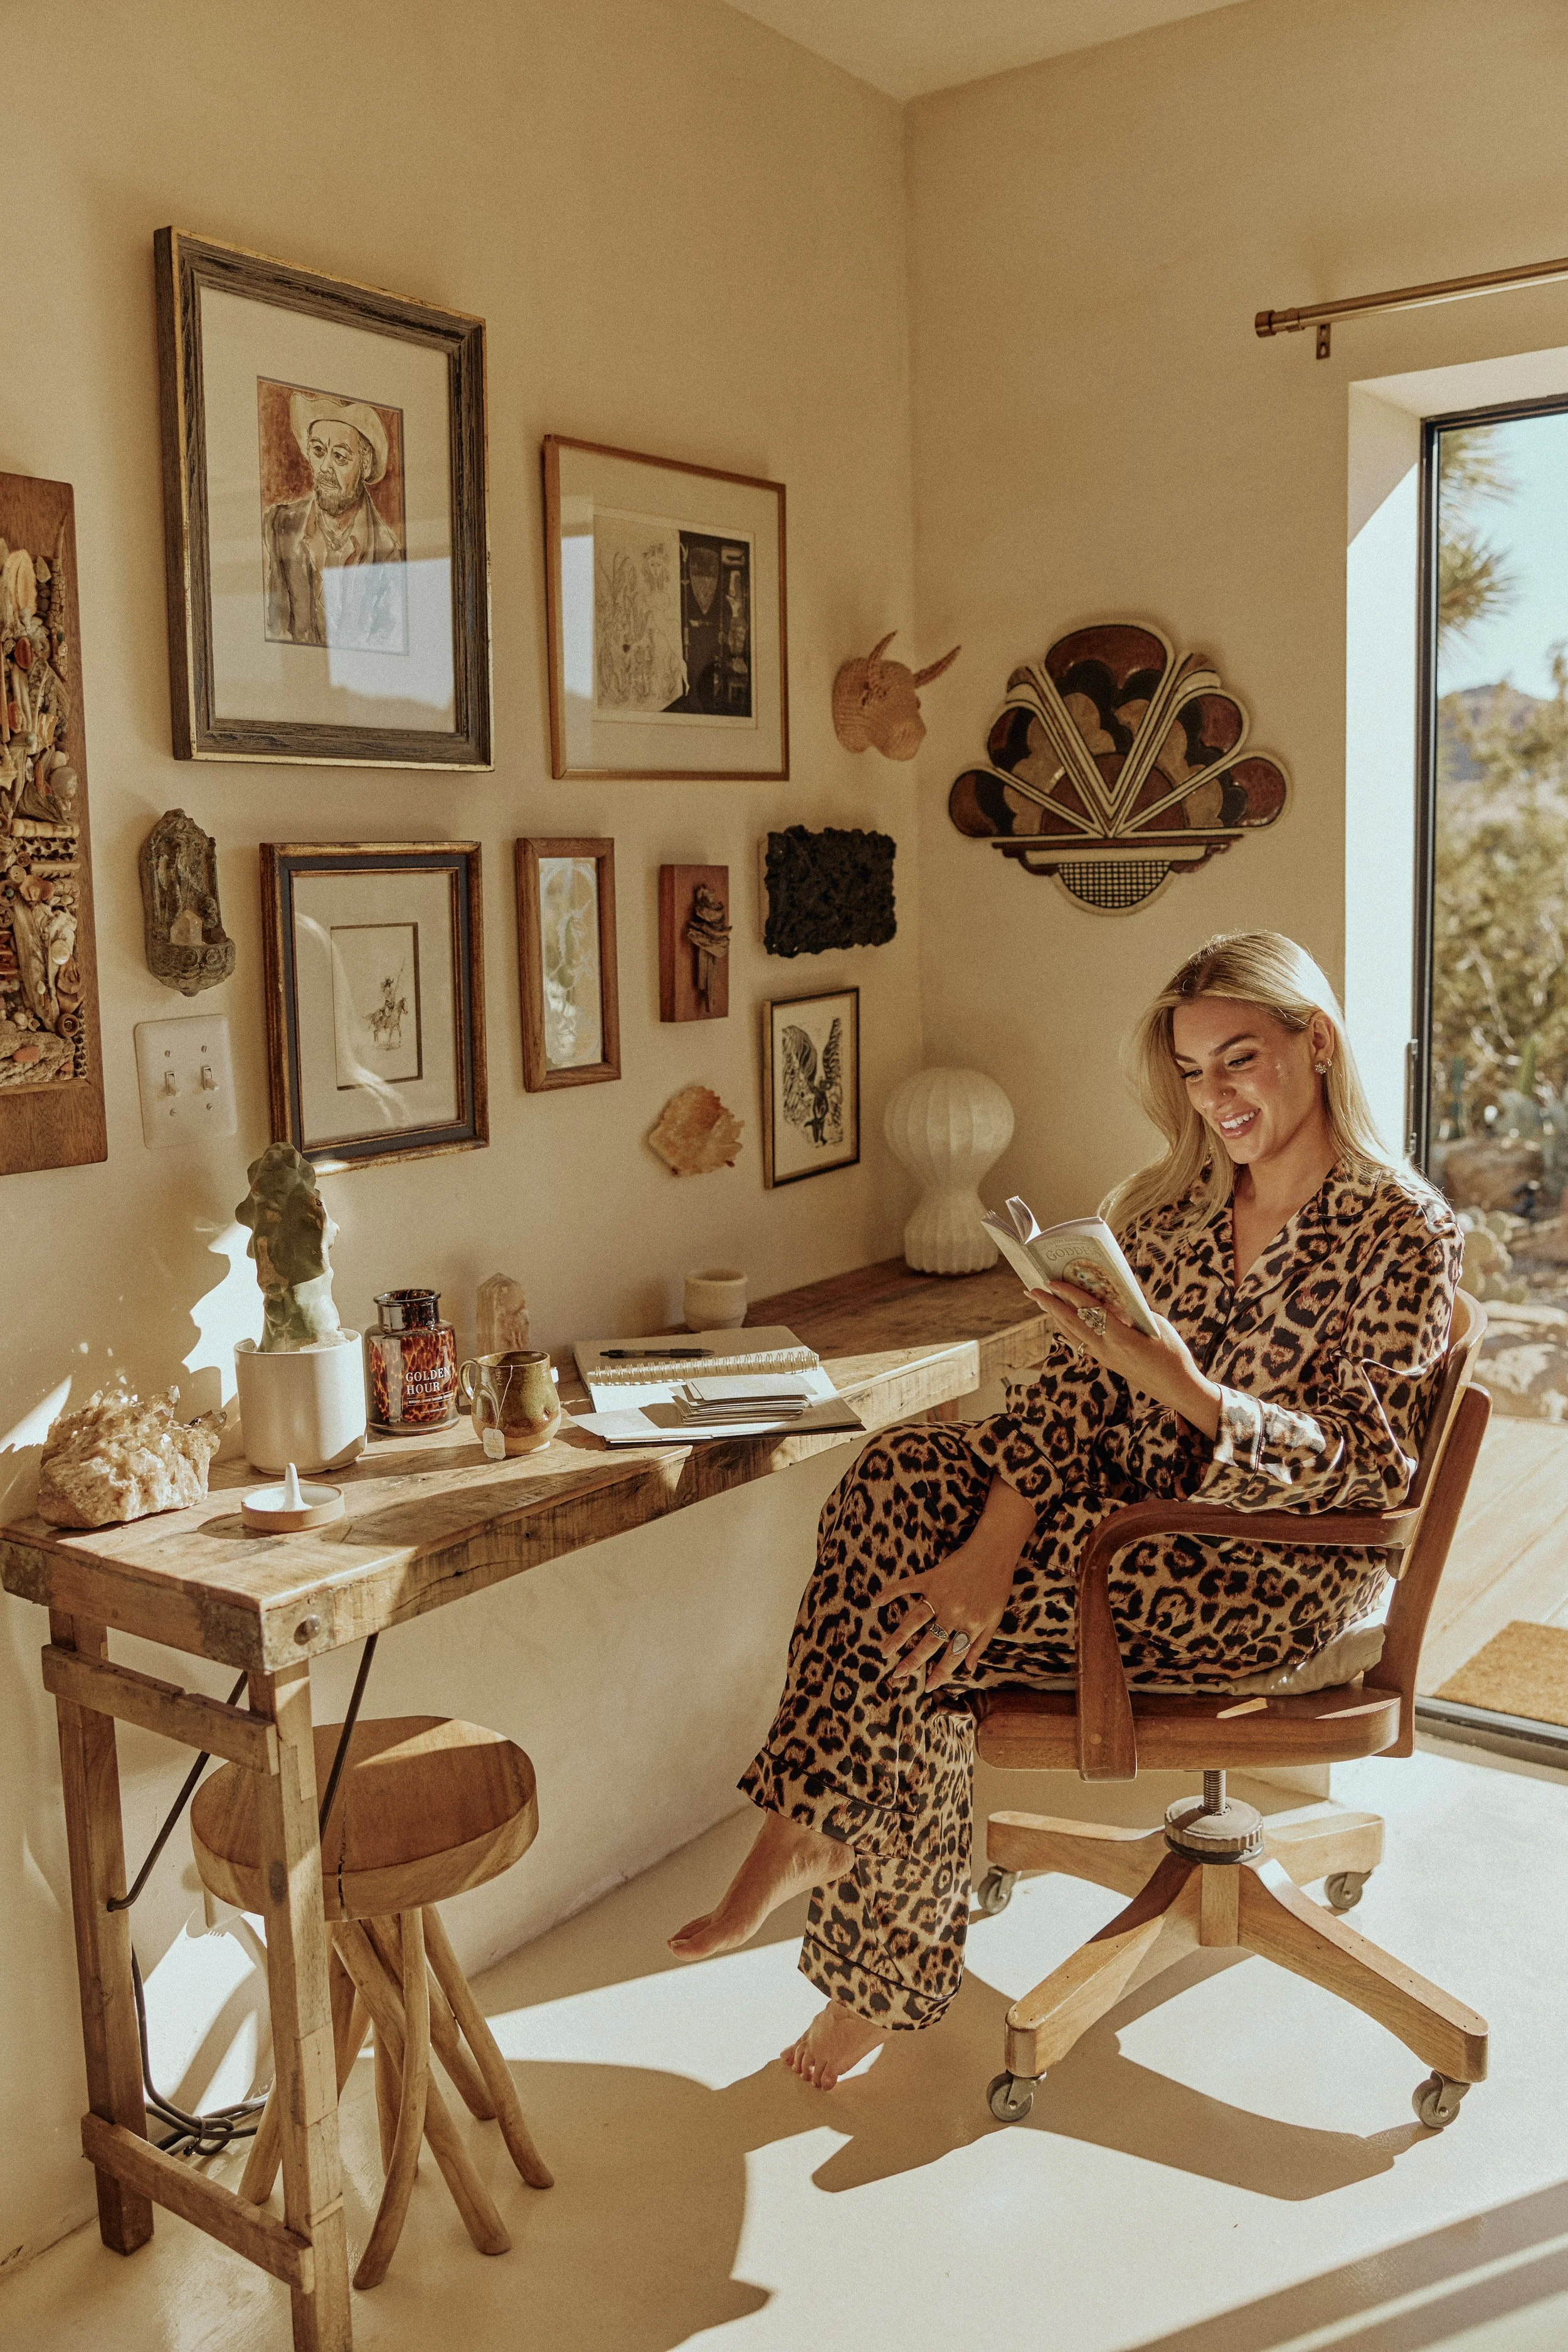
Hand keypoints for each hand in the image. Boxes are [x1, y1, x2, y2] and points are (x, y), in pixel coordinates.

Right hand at [875, 1476, 1033, 1690]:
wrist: (994, 1550)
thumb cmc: (997, 1586)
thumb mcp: (995, 1619)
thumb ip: (981, 1644)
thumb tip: (969, 1669)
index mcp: (970, 1625)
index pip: (951, 1656)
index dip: (939, 1673)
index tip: (926, 1687)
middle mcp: (952, 1613)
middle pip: (928, 1642)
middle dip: (911, 1661)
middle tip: (897, 1674)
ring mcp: (939, 1595)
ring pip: (913, 1620)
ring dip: (898, 1636)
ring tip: (884, 1650)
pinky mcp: (930, 1578)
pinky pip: (906, 1586)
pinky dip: (890, 1593)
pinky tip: (876, 1602)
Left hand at [1031, 1281, 1220, 1439]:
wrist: (1176, 1387)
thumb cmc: (1172, 1354)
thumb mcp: (1155, 1326)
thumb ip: (1132, 1311)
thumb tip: (1112, 1298)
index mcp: (1120, 1338)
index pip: (1089, 1311)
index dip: (1070, 1295)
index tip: (1053, 1282)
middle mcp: (1106, 1349)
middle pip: (1072, 1323)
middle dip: (1051, 1305)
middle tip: (1033, 1290)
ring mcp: (1104, 1358)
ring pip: (1073, 1334)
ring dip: (1055, 1316)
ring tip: (1042, 1302)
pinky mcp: (1106, 1363)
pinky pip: (1081, 1343)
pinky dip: (1068, 1330)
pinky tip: (1060, 1322)